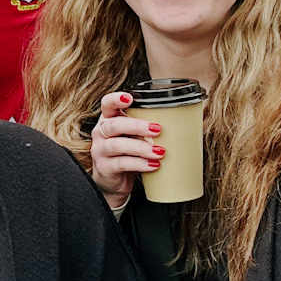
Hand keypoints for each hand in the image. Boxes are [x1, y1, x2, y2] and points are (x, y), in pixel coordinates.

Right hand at [89, 90, 161, 209]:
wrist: (114, 182)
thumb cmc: (127, 153)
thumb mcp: (132, 136)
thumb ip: (145, 127)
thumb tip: (181, 120)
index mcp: (108, 120)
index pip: (106, 104)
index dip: (115, 99)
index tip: (130, 98)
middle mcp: (100, 133)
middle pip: (114, 124)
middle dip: (137, 126)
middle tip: (158, 129)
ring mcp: (100, 151)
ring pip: (117, 145)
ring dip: (141, 147)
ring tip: (160, 151)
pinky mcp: (104, 168)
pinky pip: (122, 163)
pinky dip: (140, 163)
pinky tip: (154, 165)